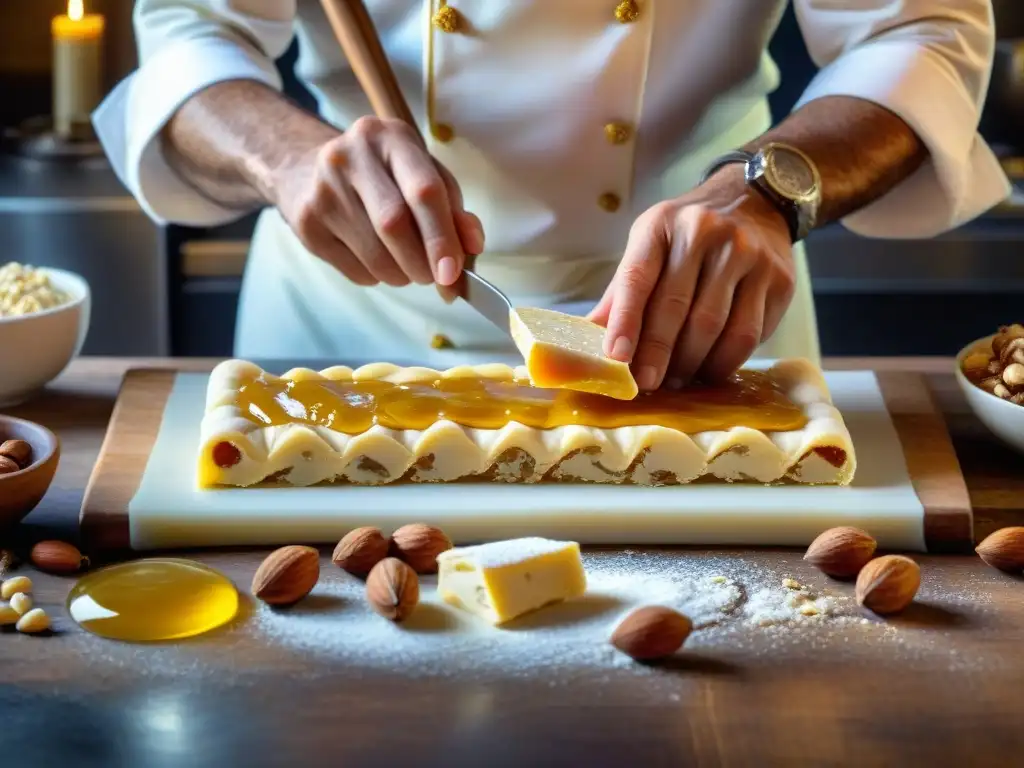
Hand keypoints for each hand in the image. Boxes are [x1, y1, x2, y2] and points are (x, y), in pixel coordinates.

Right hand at [270, 116, 483, 286]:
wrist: (306, 168)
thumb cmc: (381, 174)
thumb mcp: (422, 174)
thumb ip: (453, 207)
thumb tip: (473, 245)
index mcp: (391, 138)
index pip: (423, 190)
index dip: (442, 237)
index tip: (453, 273)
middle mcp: (351, 156)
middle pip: (394, 224)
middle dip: (422, 263)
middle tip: (434, 278)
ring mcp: (322, 190)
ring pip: (375, 256)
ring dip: (402, 275)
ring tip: (407, 268)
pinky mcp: (306, 223)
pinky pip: (354, 270)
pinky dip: (377, 277)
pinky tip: (377, 261)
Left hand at [588, 166, 795, 388]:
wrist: (754, 201)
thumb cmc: (689, 232)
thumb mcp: (649, 244)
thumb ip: (622, 291)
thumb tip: (587, 339)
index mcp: (662, 225)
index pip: (637, 278)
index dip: (625, 321)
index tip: (616, 358)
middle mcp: (706, 234)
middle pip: (677, 308)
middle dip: (658, 353)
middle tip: (646, 383)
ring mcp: (747, 255)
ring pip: (715, 326)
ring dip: (692, 363)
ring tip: (677, 379)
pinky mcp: (778, 279)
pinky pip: (749, 333)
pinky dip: (726, 360)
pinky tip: (710, 369)